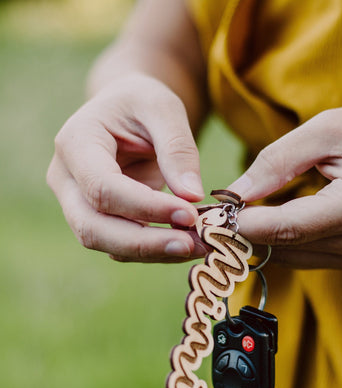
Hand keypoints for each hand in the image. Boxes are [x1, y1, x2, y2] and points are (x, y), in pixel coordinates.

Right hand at [47, 73, 205, 262]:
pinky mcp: (97, 218)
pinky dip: (154, 251)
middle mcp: (66, 179)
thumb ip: (177, 149)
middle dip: (145, 243)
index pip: (103, 188)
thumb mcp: (164, 108)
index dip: (146, 208)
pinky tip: (187, 244)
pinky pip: (121, 245)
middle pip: (93, 227)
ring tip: (199, 246)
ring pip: (105, 243)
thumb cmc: (142, 103)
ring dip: (153, 252)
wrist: (126, 111)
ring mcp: (76, 203)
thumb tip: (192, 196)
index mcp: (76, 143)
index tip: (190, 215)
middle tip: (194, 245)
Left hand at [229, 103, 341, 268]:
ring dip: (259, 239)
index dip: (242, 224)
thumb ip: (276, 162)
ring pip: (289, 257)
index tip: (210, 212)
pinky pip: (302, 256)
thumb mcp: (325, 129)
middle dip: (243, 233)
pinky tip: (265, 220)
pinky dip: (278, 241)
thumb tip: (233, 196)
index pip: (286, 228)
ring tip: (235, 213)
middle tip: (213, 213)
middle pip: (284, 248)